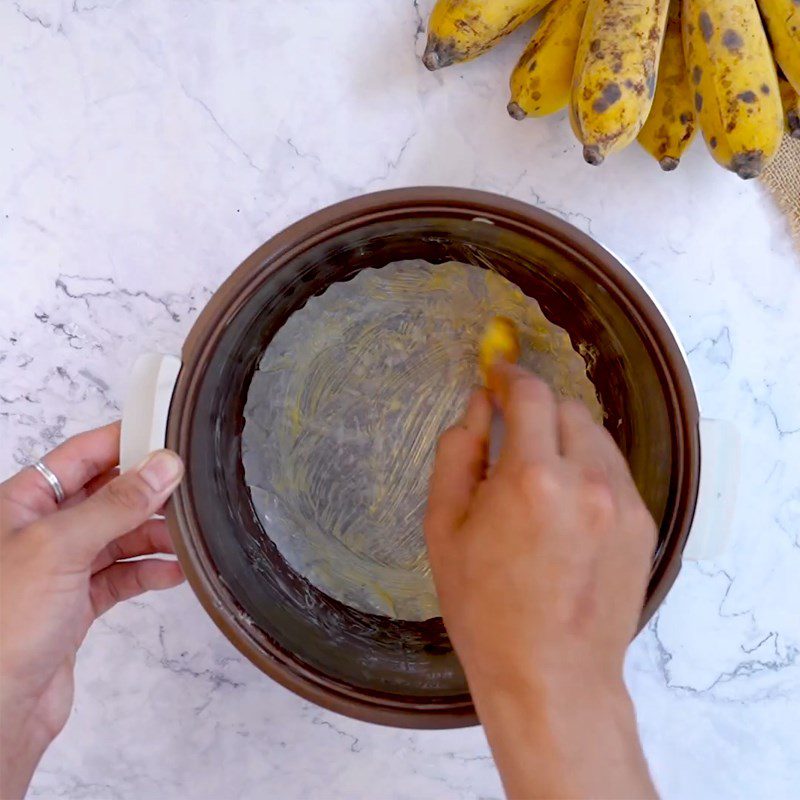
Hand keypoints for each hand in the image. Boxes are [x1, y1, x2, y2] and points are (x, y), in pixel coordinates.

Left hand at [0, 423, 184, 799]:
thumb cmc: (2, 625)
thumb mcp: (60, 546)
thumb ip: (116, 504)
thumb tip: (161, 466)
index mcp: (22, 503)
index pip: (81, 455)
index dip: (124, 441)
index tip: (167, 435)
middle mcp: (40, 531)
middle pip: (106, 495)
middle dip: (148, 493)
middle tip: (188, 490)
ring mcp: (59, 568)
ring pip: (119, 536)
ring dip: (154, 536)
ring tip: (189, 537)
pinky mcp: (76, 603)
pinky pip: (121, 575)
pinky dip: (149, 572)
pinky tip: (175, 572)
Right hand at [425, 363, 657, 798]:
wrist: (551, 674)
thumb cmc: (484, 608)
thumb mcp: (444, 527)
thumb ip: (457, 453)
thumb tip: (476, 406)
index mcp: (531, 477)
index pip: (528, 394)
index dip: (508, 375)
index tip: (496, 371)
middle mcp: (586, 479)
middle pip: (566, 407)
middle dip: (536, 409)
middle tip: (511, 434)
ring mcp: (622, 501)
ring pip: (595, 434)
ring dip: (564, 436)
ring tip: (537, 474)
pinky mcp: (642, 521)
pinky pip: (612, 469)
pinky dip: (587, 467)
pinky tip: (564, 504)